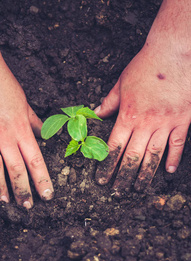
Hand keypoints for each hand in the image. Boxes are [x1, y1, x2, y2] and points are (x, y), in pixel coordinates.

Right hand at [0, 52, 53, 207]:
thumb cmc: (5, 88)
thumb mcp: (25, 105)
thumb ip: (34, 123)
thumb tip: (44, 135)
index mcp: (22, 130)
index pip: (36, 160)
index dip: (42, 179)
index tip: (48, 194)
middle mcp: (6, 138)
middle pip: (17, 169)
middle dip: (24, 190)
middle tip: (29, 206)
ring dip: (1, 188)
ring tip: (7, 202)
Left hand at [95, 38, 190, 196]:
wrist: (175, 52)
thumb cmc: (147, 65)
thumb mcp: (122, 83)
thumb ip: (109, 102)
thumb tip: (96, 112)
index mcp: (128, 115)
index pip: (114, 146)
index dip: (107, 165)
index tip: (102, 179)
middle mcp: (146, 123)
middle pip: (133, 156)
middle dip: (124, 176)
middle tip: (118, 192)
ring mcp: (166, 123)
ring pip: (154, 155)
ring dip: (146, 174)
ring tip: (139, 189)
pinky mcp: (182, 121)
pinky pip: (178, 144)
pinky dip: (174, 159)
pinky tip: (170, 171)